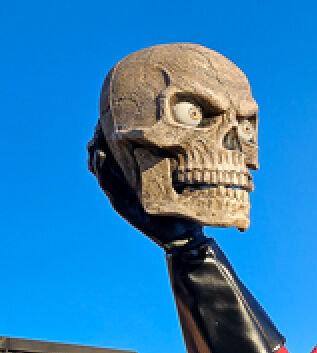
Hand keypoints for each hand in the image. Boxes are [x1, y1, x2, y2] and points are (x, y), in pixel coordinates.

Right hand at [87, 124, 203, 251]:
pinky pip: (108, 185)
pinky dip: (103, 169)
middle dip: (99, 139)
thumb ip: (176, 162)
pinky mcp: (122, 205)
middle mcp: (125, 183)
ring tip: (95, 136)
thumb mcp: (179, 180)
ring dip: (96, 151)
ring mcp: (121, 194)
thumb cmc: (183, 205)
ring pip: (101, 169)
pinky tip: (101, 155)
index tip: (107, 117)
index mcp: (135, 176)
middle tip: (98, 123)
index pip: (116, 152)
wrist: (185, 234)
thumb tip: (185, 135)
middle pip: (103, 157)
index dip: (109, 135)